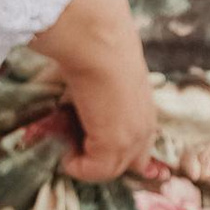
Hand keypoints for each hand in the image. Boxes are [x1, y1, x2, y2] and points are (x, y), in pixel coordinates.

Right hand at [34, 0, 158, 183]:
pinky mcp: (116, 144)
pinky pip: (95, 173)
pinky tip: (64, 146)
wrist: (97, 37)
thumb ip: (93, 89)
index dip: (113, 151)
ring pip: (109, 170)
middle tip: (70, 141)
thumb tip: (68, 85)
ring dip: (83, 161)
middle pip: (127, 165)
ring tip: (64, 138)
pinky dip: (76, 166)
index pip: (139, 147)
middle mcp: (145, 126)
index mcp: (144, 108)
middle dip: (97, 159)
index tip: (82, 142)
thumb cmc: (93, 43)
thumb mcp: (98, 71)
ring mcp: (134, 138)